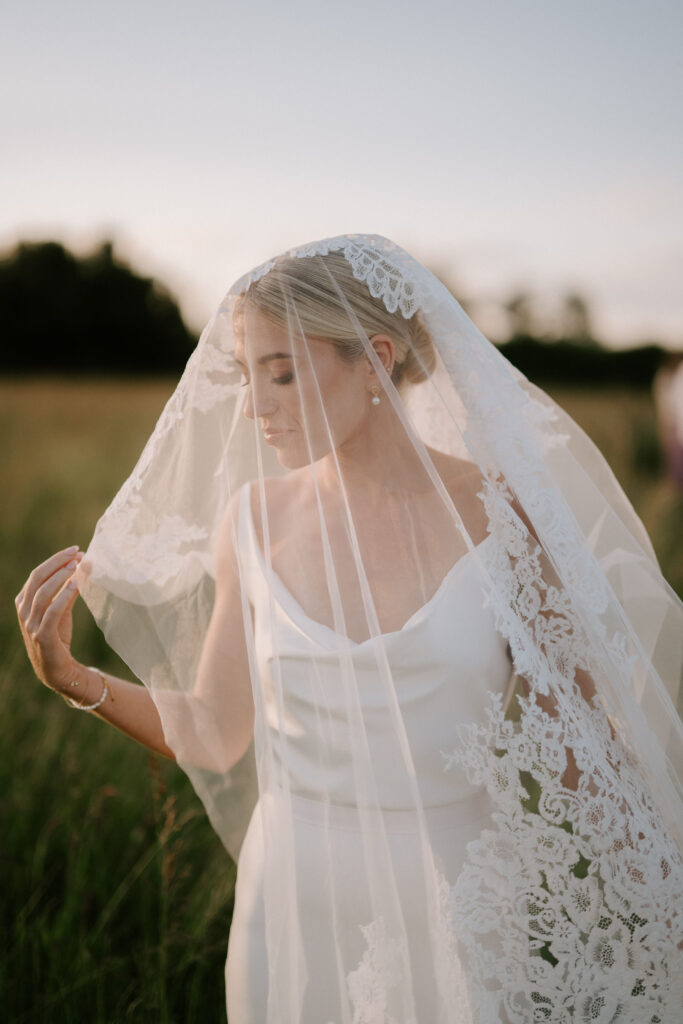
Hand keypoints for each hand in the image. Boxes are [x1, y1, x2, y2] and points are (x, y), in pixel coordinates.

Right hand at [15, 546, 83, 693]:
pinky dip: (62, 597)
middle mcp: (24, 612)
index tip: (75, 550)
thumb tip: (85, 564)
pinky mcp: (42, 637)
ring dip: (61, 576)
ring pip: (43, 593)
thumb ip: (70, 589)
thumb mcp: (62, 609)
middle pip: (37, 579)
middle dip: (58, 563)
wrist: (58, 670)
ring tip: (77, 565)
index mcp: (24, 602)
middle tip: (77, 553)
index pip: (37, 574)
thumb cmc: (58, 636)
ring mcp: (30, 625)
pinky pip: (51, 613)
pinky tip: (75, 585)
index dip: (55, 560)